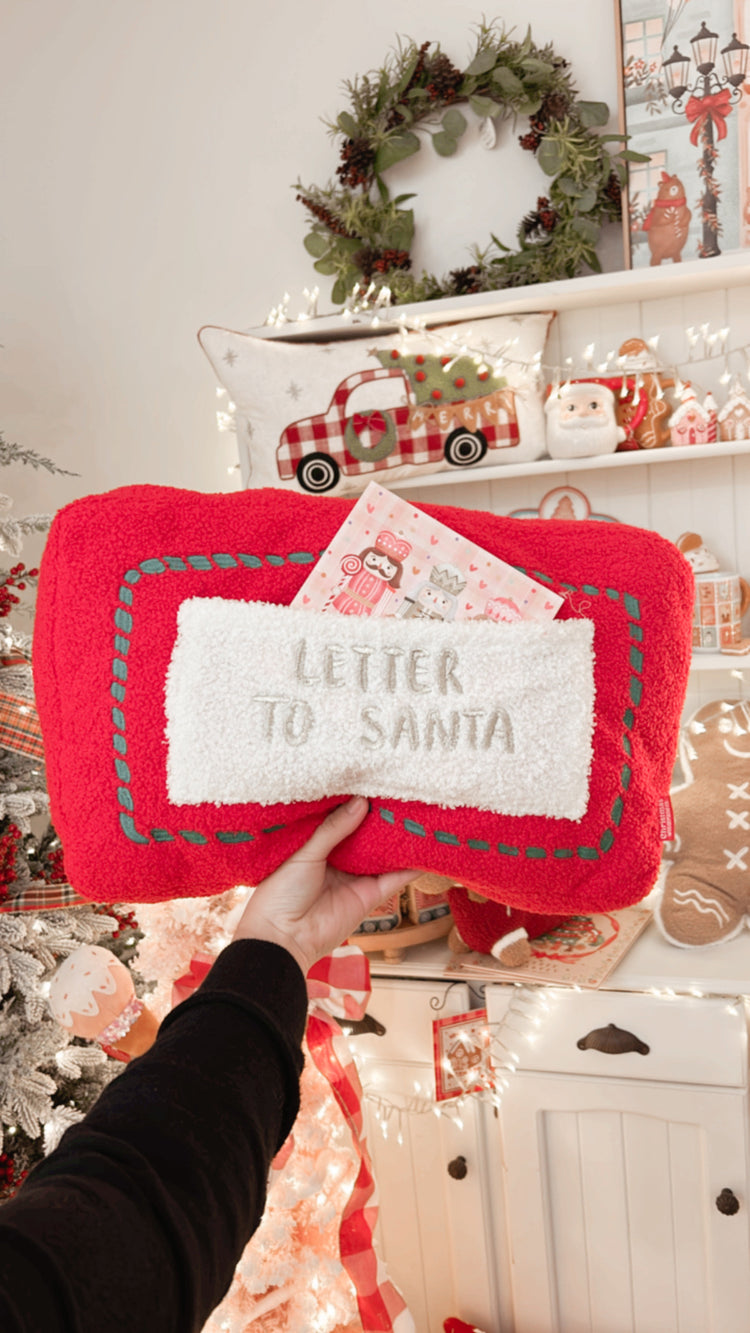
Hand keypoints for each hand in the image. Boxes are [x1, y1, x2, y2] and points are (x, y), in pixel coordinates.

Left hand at [232, 796, 416, 974]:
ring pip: (383, 855)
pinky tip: (424, 850)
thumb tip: (361, 802)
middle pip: (366, 836)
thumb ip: (333, 828)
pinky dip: (410, 866)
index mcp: (317, 847)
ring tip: (418, 815)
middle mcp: (338, 861)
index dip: (356, 805)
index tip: (373, 784)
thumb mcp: (305, 852)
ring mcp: (355, 878)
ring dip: (399, 840)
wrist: (282, 937)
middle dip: (381, 819)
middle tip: (401, 795)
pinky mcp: (369, 896)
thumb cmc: (281, 893)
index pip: (342, 821)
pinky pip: (394, 879)